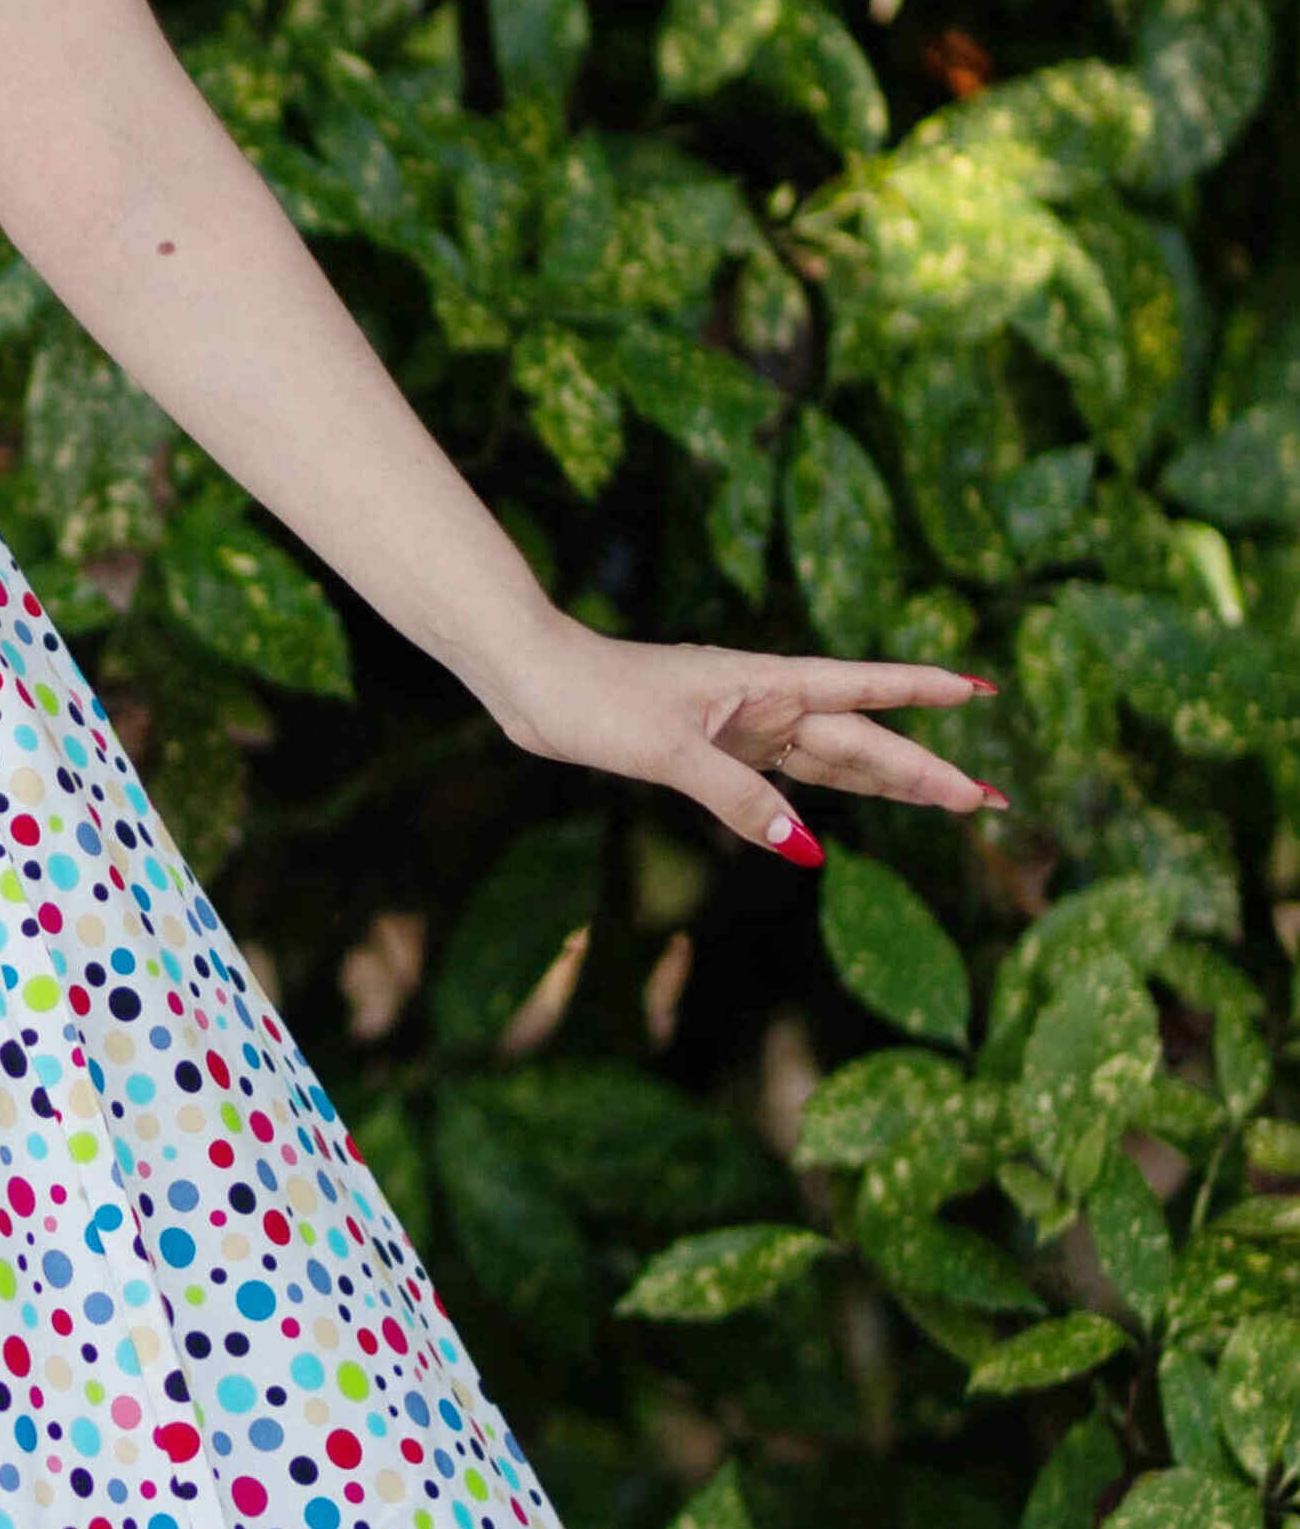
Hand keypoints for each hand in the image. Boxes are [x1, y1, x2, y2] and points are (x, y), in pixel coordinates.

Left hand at [485, 618, 1002, 860]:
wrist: (535, 681)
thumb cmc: (596, 697)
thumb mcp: (668, 751)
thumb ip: (736, 796)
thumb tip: (803, 847)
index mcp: (767, 683)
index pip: (866, 688)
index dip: (924, 692)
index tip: (982, 691)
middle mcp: (765, 702)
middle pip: (864, 741)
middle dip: (927, 772)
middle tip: (992, 800)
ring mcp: (742, 726)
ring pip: (831, 760)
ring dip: (888, 782)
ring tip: (950, 801)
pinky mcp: (712, 747)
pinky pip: (780, 777)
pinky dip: (814, 799)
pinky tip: (833, 817)